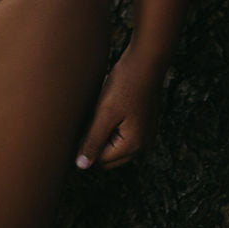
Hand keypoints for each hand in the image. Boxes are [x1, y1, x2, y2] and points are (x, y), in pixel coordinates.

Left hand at [75, 45, 165, 169]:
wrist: (146, 61)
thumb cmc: (125, 84)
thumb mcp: (104, 113)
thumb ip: (93, 141)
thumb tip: (81, 166)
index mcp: (133, 146)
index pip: (101, 160)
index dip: (88, 143)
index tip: (85, 121)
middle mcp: (143, 146)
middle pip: (110, 156)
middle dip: (98, 140)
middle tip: (94, 114)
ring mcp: (146, 135)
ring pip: (116, 145)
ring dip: (106, 132)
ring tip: (104, 109)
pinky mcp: (145, 124)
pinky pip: (124, 134)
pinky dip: (115, 125)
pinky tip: (114, 105)